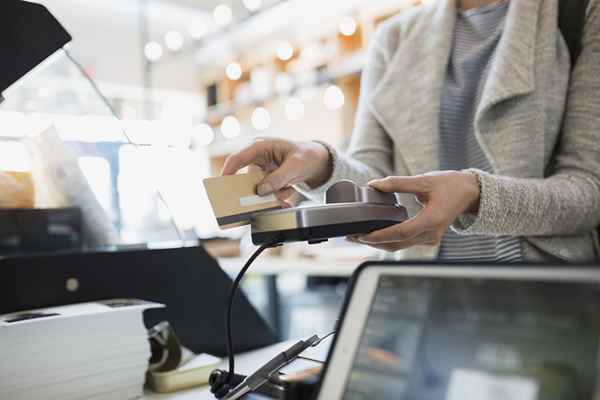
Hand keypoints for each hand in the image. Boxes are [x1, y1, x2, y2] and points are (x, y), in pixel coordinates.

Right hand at [221, 139, 331, 200]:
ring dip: (271, 195)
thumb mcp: (295, 166)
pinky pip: (266, 194)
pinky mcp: (266, 181)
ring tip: (288, 189)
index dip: (227, 173)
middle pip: (244, 179)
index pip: (236, 159)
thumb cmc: (305, 155)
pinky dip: (276, 197)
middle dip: (254, 192)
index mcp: (260, 147)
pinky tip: (288, 192)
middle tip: (259, 202)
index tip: (222, 187)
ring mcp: (261, 171)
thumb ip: (278, 178)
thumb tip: (261, 191)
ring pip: (257, 190)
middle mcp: (257, 159)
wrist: (316, 160)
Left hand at [349, 171, 479, 251]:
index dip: (381, 235)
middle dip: (373, 242)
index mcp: (432, 219)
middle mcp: (431, 234)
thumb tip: (374, 184)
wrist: (469, 193)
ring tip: (357, 236)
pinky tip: (373, 234)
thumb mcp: (424, 180)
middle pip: (397, 244)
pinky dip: (388, 240)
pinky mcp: (427, 239)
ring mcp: (430, 239)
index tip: (363, 235)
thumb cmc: (450, 185)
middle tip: (351, 236)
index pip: (401, 232)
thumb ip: (398, 183)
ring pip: (399, 246)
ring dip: (378, 243)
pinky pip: (404, 243)